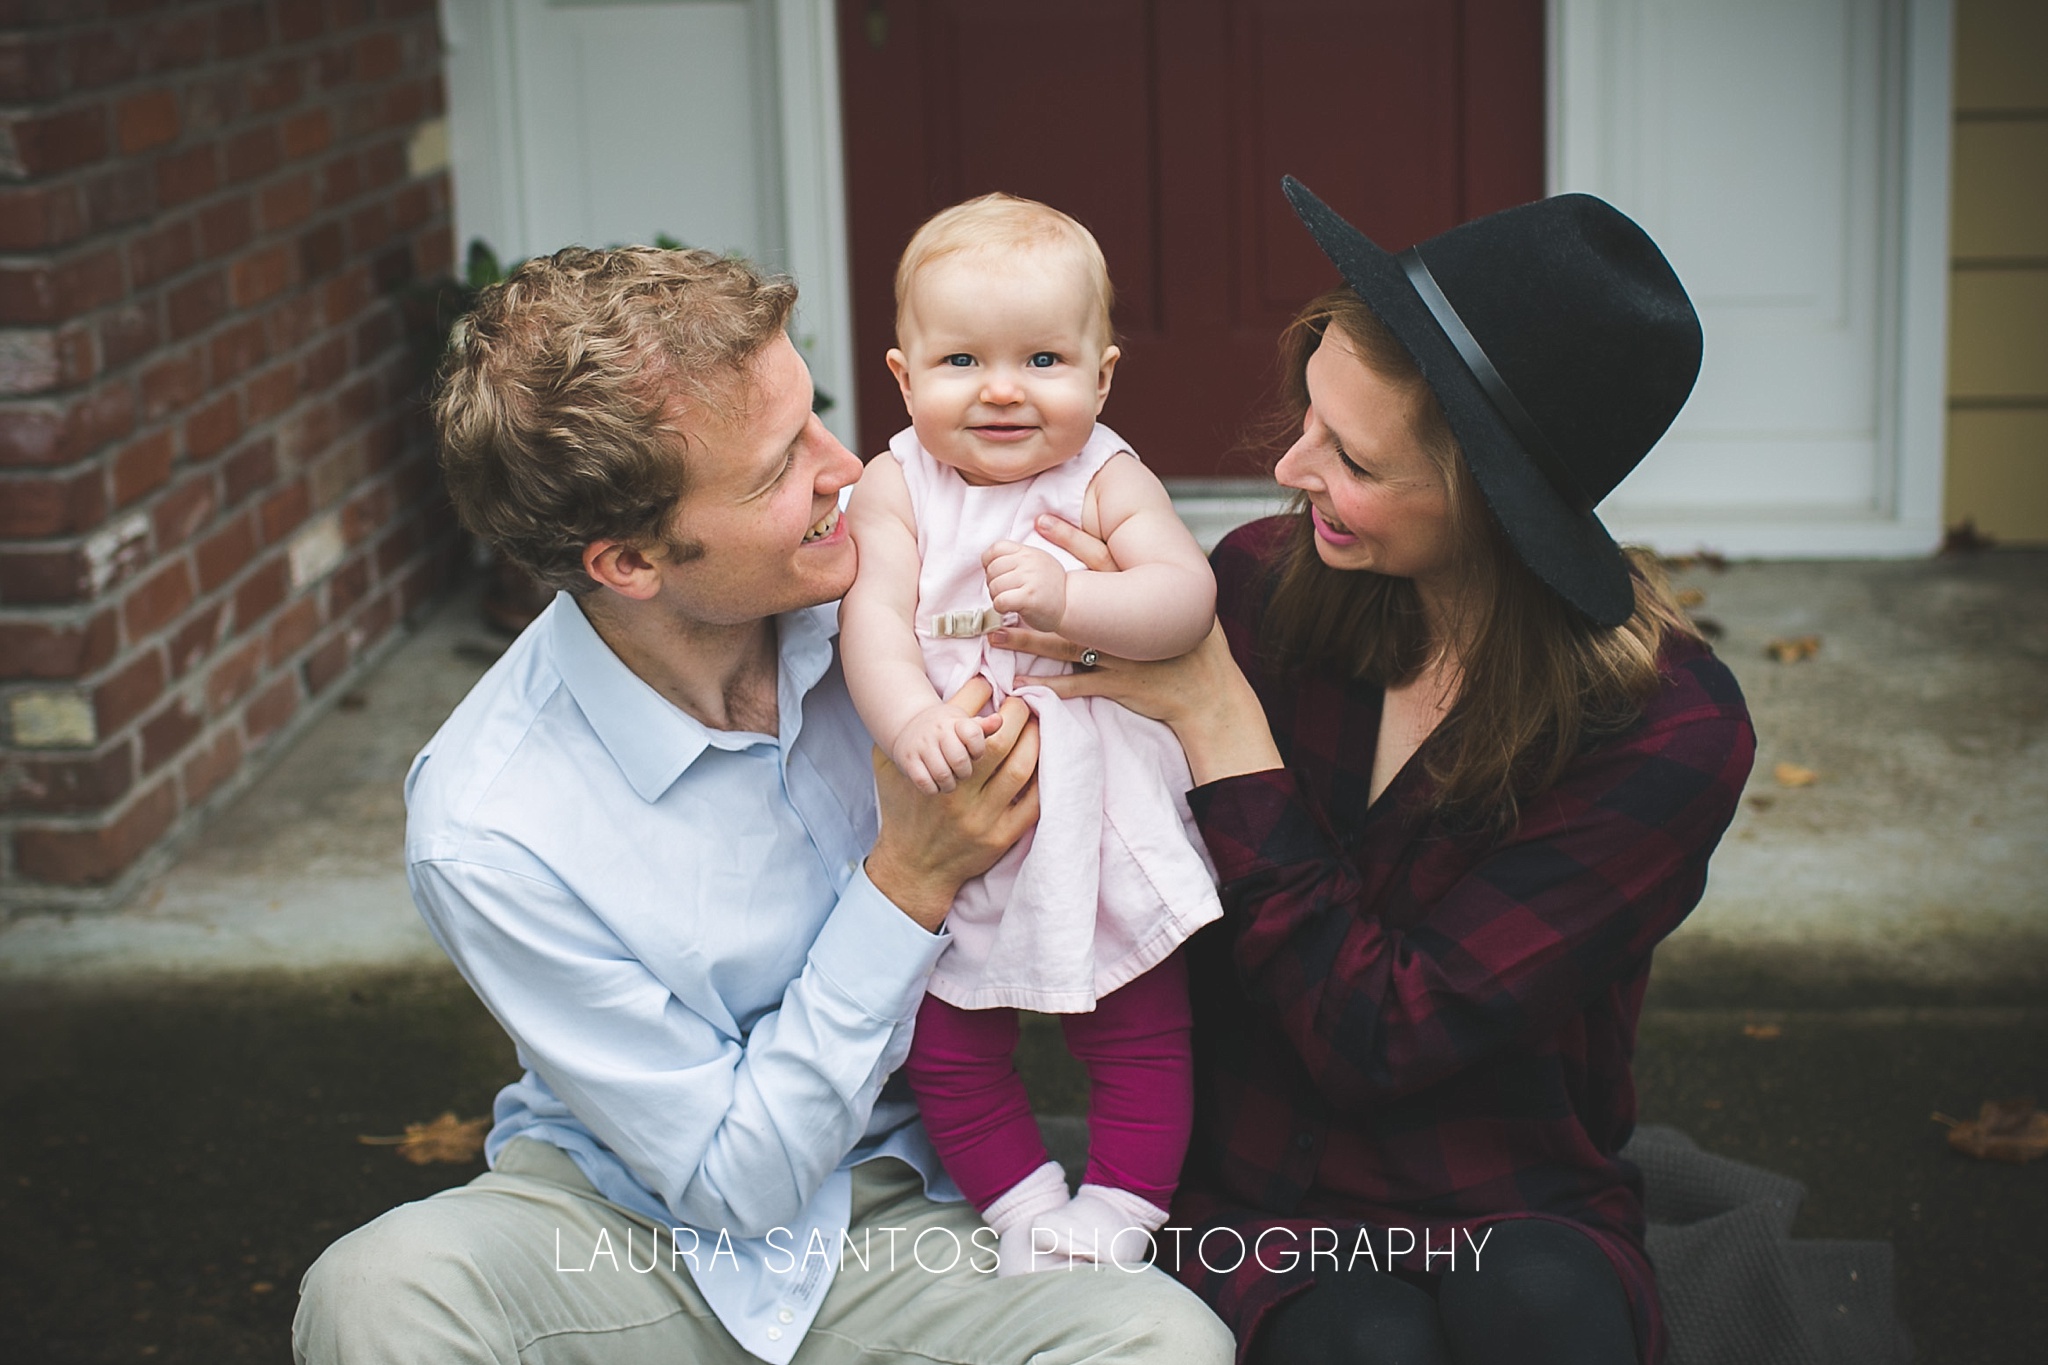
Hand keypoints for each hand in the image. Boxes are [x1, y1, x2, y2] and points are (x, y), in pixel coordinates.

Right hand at [867, 678, 1040, 930]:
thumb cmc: (902, 810)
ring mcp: (981, 817)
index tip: (991, 683)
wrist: (913, 866)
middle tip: (1022, 701)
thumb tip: (913, 695)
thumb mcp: (888, 767)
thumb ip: (898, 732)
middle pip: (996, 741)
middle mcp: (957, 792)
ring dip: (1034, 740)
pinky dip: (1041, 778)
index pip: (959, 719)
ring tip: (1038, 724)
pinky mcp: (1000, 837)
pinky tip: (1045, 759)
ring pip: (1019, 769)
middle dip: (1015, 714)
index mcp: (930, 768)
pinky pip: (1031, 803)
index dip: (979, 692)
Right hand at [890, 702, 992, 794]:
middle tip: (962, 773)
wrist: (909, 726)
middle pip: (959, 759)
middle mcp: (936, 731)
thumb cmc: (946, 730)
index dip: (978, 750)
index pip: (973, 735)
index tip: (974, 755)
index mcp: (954, 721)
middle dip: (964, 772)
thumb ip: (983, 727)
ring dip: (949, 783)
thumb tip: (998, 721)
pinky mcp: (908, 761)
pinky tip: (936, 784)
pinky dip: (933, 788)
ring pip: (942, 774)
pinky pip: (924, 782)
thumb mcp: (964, 723)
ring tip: (950, 781)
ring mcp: (920, 746)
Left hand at [983, 540, 1066, 631]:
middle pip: (992, 569)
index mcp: (1028, 552)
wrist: (1069, 605)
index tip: (997, 575)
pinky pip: (1000, 600)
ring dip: (996, 598)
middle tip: (1004, 592)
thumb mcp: (1036, 563)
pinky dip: (1000, 607)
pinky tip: (1009, 609)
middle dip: (993, 583)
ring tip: (1008, 601)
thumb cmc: (1048, 588)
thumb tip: (988, 562)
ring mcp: (1030, 578)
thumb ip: (1016, 558)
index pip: (996, 548)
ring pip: (994, 586)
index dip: (989, 563)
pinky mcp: (1029, 597)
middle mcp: (1030, 562)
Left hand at [997, 512, 1281, 785]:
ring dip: (1027, 642)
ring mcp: (1119, 655)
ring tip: (996, 634)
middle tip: (999, 591)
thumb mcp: (1181, 604)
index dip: (1071, 539)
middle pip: (1070, 604)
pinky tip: (1020, 684)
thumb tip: (1141, 545)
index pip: (1100, 560)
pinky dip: (1047, 686)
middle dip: (1032, 599)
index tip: (1040, 521)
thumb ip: (1157, 576)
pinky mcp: (1116, 684)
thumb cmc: (1195, 646)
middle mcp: (1124, 623)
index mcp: (1141, 595)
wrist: (1207, 690)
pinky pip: (1076, 685)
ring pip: (1063, 646)